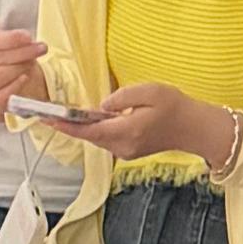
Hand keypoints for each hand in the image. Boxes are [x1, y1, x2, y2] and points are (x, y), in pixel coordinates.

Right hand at [0, 25, 58, 117]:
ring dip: (21, 68)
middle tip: (41, 49)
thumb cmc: (8, 57)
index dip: (11, 39)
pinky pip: (3, 94)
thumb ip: (18, 40)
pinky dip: (16, 85)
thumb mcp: (11, 44)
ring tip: (32, 63)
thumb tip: (28, 40)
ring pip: (0, 75)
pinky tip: (25, 78)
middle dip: (24, 52)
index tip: (29, 37)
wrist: (7, 80)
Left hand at [47, 80, 226, 167]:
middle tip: (51, 114)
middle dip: (71, 126)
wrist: (193, 127)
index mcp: (128, 131)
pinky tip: (94, 120)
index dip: (68, 126)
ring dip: (84, 128)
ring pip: (98, 139)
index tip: (49, 121)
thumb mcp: (149, 91)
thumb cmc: (174, 106)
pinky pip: (107, 140)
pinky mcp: (129, 152)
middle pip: (91, 137)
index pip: (91, 130)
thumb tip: (102, 105)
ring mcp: (126, 152)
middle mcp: (124, 147)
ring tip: (66, 116)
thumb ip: (122, 97)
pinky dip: (97, 130)